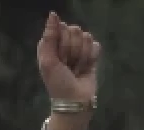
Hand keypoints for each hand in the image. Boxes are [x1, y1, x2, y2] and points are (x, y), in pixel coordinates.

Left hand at [37, 13, 99, 129]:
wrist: (75, 101)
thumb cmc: (58, 83)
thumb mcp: (48, 61)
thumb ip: (49, 36)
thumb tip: (53, 14)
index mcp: (51, 44)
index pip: (61, 27)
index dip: (62, 41)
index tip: (60, 56)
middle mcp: (65, 45)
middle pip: (75, 31)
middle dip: (72, 49)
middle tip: (68, 65)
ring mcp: (79, 50)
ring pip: (86, 38)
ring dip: (82, 56)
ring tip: (77, 69)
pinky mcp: (91, 56)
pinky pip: (95, 46)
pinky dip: (92, 58)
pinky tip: (87, 67)